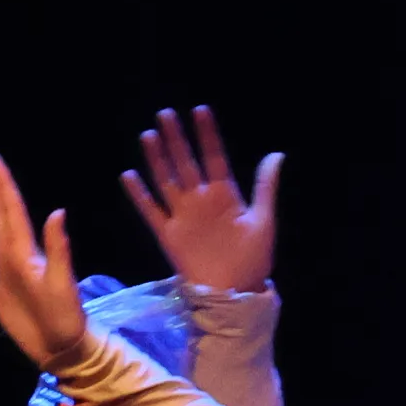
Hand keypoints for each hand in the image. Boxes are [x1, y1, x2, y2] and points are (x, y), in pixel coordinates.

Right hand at [0, 155, 85, 366]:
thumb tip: (57, 213)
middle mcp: (17, 256)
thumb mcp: (63, 283)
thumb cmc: (66, 317)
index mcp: (27, 252)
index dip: (3, 186)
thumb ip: (58, 249)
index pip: (13, 212)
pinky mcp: (3, 289)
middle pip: (2, 215)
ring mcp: (9, 271)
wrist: (62, 347)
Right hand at [119, 107, 281, 294]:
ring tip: (149, 135)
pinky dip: (140, 196)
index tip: (200, 111)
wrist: (235, 295)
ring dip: (157, 159)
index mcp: (225, 196)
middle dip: (176, 139)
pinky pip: (151, 212)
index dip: (207, 135)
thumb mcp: (264, 221)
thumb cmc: (253, 260)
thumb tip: (277, 155)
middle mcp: (201, 201)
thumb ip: (264, 187)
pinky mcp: (169, 236)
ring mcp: (183, 217)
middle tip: (165, 113)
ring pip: (167, 181)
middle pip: (186, 163)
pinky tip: (129, 176)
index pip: (213, 157)